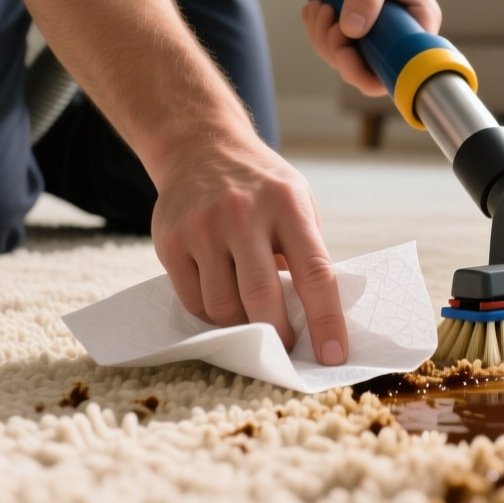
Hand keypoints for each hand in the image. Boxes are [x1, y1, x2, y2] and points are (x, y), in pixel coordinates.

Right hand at [148, 135, 348, 365]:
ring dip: (241, 325)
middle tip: (287, 347)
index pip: (314, 272)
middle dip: (279, 334)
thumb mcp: (297, 201)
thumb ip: (306, 251)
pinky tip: (223, 298)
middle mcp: (242, 213)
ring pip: (222, 306)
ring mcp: (201, 227)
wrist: (200, 147)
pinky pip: (193, 300)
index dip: (326, 319)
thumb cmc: (262, 186)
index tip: (333, 355)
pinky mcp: (170, 240)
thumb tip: (316, 317)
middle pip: (261, 296)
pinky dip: (212, 313)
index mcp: (287, 204)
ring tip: (251, 315)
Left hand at [300, 0, 441, 96]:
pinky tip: (317, 8)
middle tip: (329, 17)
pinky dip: (318, 31)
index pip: (400, 71)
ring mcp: (378, 39)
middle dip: (337, 51)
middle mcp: (400, 40)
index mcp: (418, 27)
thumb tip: (351, 29)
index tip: (346, 51)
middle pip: (367, 72)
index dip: (369, 75)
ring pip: (344, 61)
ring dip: (323, 38)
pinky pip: (333, 47)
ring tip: (321, 6)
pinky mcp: (359, 35)